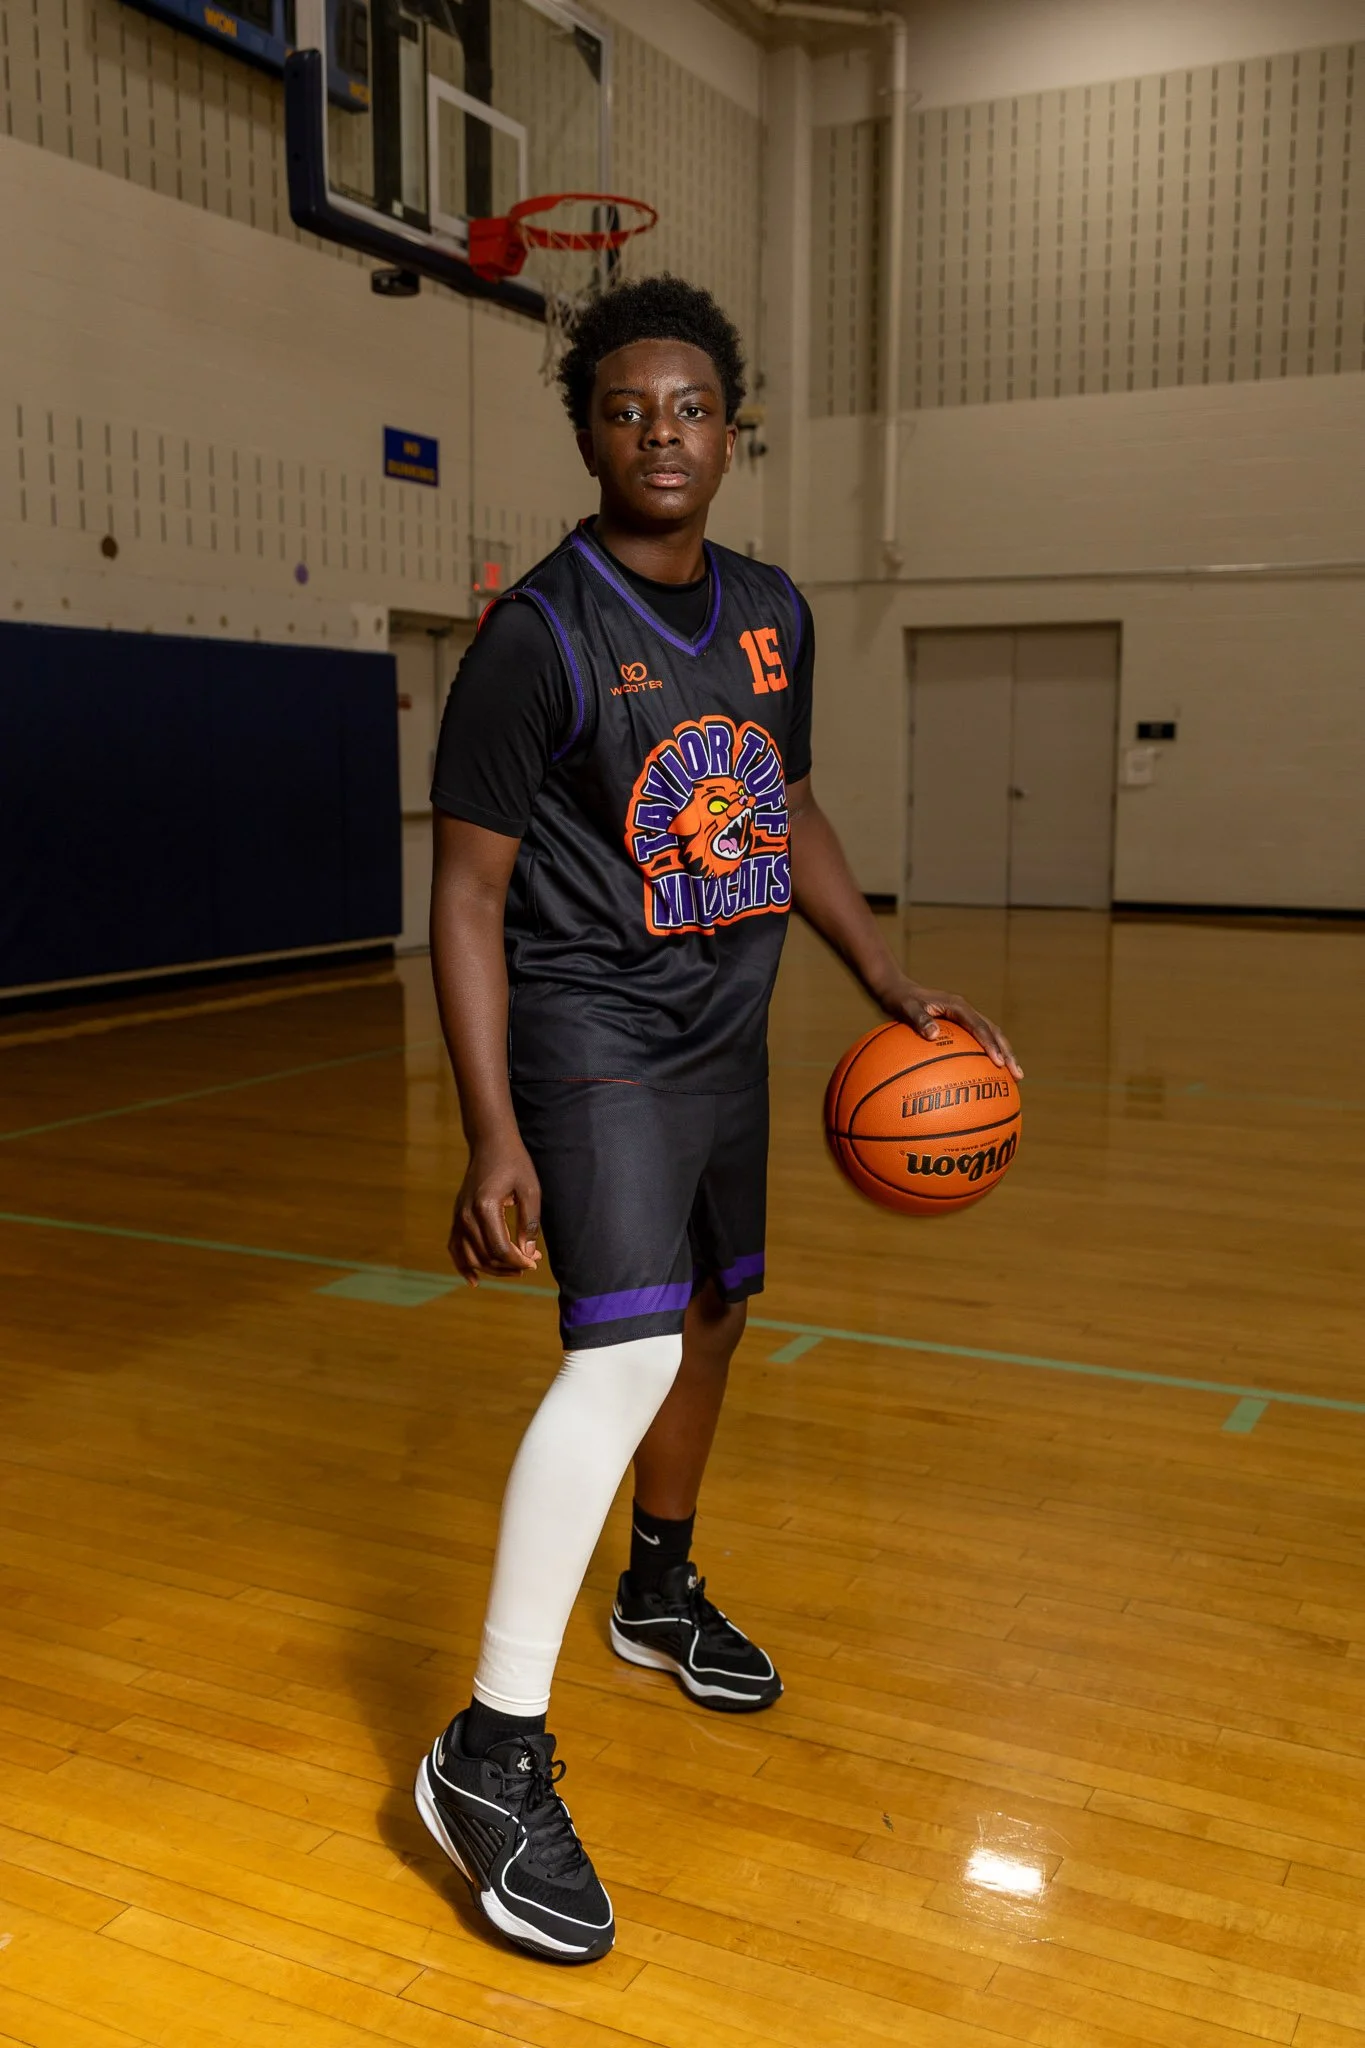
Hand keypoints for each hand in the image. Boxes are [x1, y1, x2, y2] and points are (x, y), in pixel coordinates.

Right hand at [448, 1135, 543, 1283]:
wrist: (490, 1143)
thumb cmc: (514, 1163)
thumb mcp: (530, 1191)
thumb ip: (529, 1223)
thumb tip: (529, 1254)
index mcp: (485, 1207)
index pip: (500, 1248)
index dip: (519, 1261)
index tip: (535, 1262)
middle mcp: (466, 1215)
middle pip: (485, 1256)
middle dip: (509, 1266)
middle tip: (530, 1264)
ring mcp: (458, 1216)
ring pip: (470, 1257)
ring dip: (491, 1269)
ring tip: (513, 1269)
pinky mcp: (456, 1216)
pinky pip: (455, 1247)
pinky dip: (463, 1265)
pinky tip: (474, 1279)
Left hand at [879, 976, 1022, 1077]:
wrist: (898, 991)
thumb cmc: (901, 1001)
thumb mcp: (906, 1008)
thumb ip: (919, 1019)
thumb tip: (933, 1034)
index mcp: (957, 1006)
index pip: (979, 1026)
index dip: (990, 1044)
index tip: (998, 1062)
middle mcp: (966, 1011)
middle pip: (994, 1032)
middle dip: (1007, 1053)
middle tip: (1017, 1075)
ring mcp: (965, 1018)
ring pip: (991, 1036)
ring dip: (1004, 1054)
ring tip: (1014, 1077)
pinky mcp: (961, 1025)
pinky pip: (978, 1040)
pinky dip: (987, 1055)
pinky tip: (987, 1075)